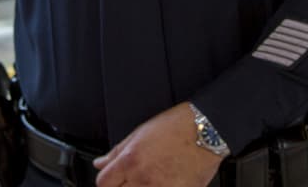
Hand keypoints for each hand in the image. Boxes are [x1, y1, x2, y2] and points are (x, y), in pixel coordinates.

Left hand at [92, 102, 224, 186]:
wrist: (206, 132)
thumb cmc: (177, 127)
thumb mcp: (140, 133)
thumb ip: (117, 151)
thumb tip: (101, 162)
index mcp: (130, 161)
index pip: (103, 183)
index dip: (107, 180)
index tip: (112, 178)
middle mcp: (143, 179)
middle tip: (132, 179)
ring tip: (150, 179)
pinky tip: (165, 181)